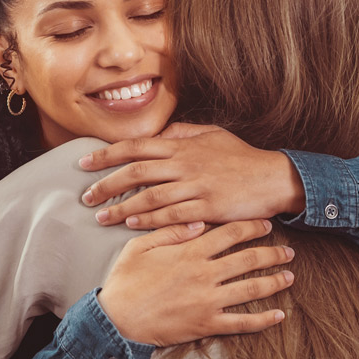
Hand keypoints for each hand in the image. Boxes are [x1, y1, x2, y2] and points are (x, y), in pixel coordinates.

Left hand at [78, 123, 305, 228]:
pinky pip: (171, 216)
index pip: (135, 147)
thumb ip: (180, 133)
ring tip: (101, 216)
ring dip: (121, 208)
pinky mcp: (208, 208)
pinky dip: (148, 220)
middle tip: (86, 197)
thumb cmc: (240, 157)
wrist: (275, 178)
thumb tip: (155, 135)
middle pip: (135, 172)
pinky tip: (131, 225)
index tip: (84, 163)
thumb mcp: (211, 135)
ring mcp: (196, 187)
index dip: (106, 155)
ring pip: (149, 197)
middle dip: (106, 184)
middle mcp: (185, 164)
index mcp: (182, 146)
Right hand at [99, 219, 294, 345]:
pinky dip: (263, 320)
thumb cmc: (125, 281)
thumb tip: (199, 222)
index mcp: (189, 252)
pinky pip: (242, 322)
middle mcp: (205, 274)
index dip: (251, 227)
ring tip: (290, 276)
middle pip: (248, 259)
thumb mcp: (140, 247)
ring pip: (252, 288)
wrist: (118, 319)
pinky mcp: (207, 323)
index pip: (230, 233)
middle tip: (287, 250)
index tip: (266, 224)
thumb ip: (170, 231)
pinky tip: (279, 315)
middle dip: (272, 253)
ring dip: (275, 281)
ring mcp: (209, 301)